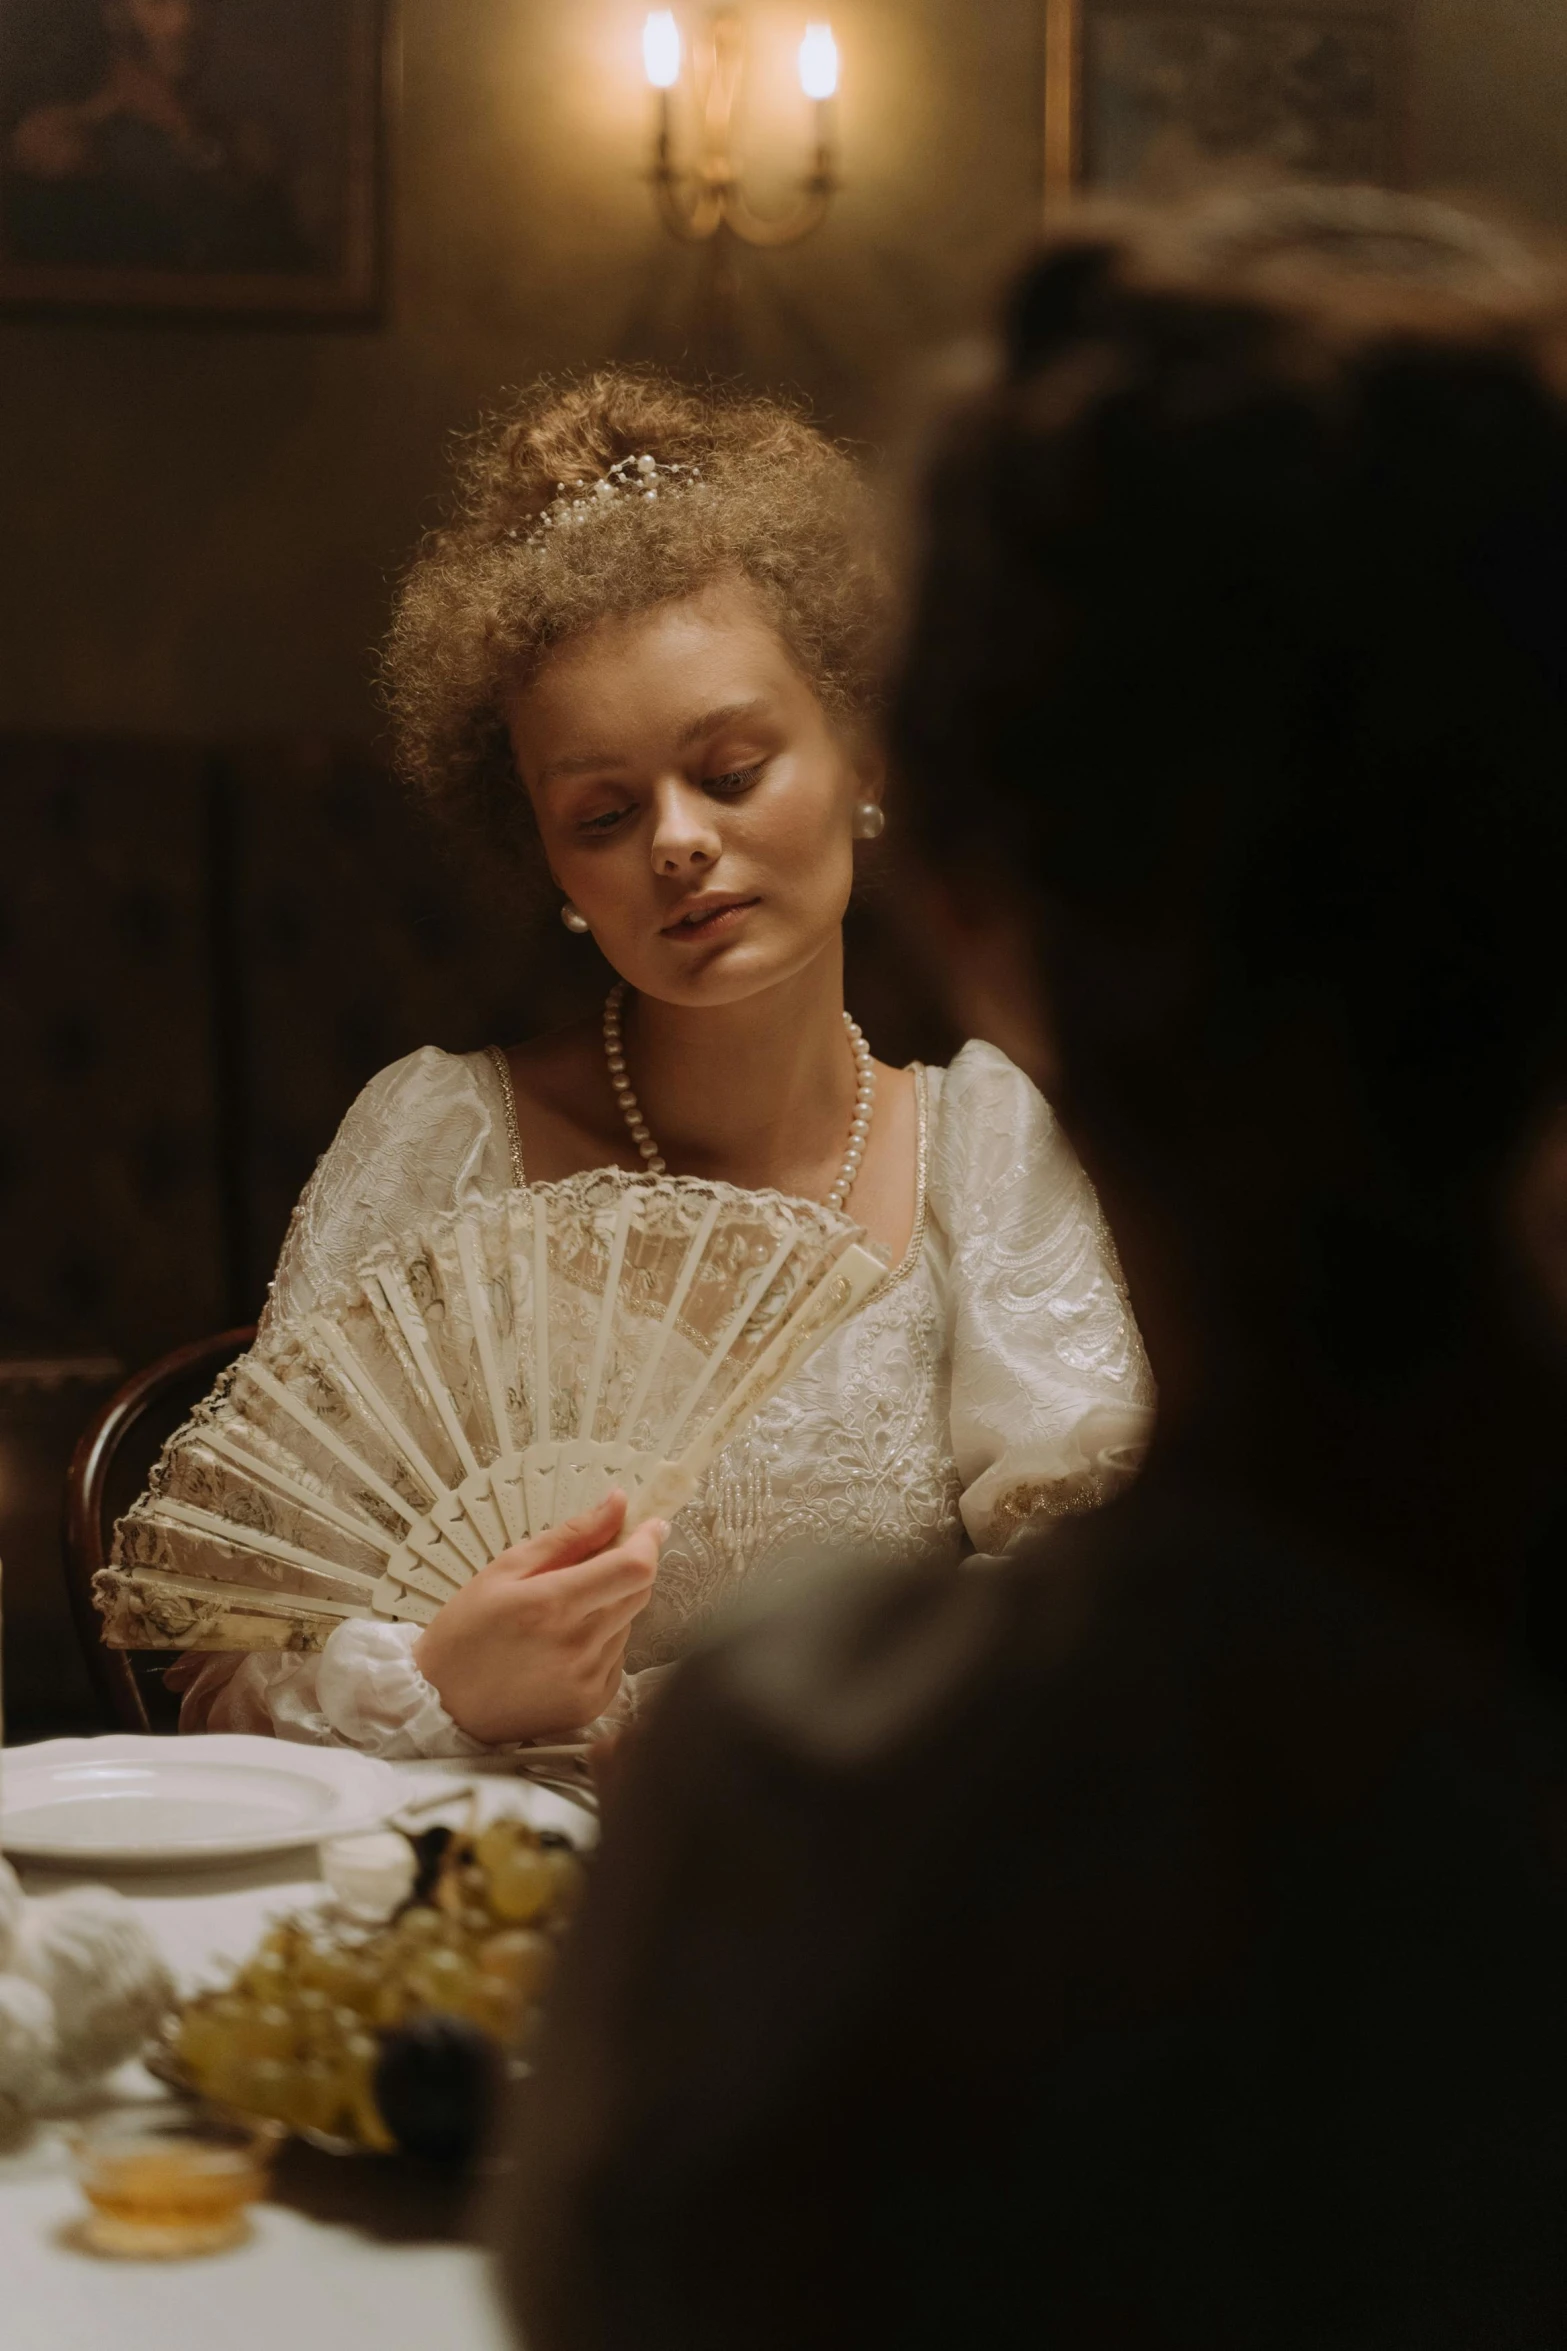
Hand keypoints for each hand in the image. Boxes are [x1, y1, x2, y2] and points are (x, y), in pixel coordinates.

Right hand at [414, 1492, 662, 1746]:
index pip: (633, 1568)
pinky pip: (616, 1659)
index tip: (651, 1525)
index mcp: (553, 1605)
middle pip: (639, 1593)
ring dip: (609, 1608)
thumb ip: (570, 1535)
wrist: (441, 1705)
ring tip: (561, 1616)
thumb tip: (617, 1503)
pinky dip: (601, 1644)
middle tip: (595, 1564)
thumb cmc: (465, 1631)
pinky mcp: (591, 1705)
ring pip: (627, 1624)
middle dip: (628, 1569)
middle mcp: (577, 1646)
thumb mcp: (506, 1568)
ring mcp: (587, 1680)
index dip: (649, 1541)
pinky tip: (562, 1648)